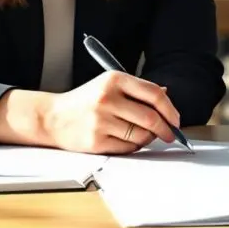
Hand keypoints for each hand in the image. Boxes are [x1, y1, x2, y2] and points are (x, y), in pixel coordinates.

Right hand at [38, 71, 182, 154]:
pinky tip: (125, 140)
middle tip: (170, 134)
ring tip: (141, 135)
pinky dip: (133, 146)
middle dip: (166, 129)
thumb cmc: (85, 101)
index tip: (176, 119)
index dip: (170, 109)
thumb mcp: (109, 85)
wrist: (52, 117)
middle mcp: (107, 98)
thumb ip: (137, 90)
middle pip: (151, 118)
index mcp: (114, 79)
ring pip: (141, 135)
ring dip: (148, 139)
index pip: (154, 94)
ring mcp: (100, 120)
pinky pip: (128, 147)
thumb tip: (166, 95)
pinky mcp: (96, 140)